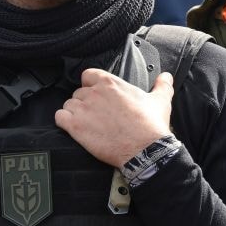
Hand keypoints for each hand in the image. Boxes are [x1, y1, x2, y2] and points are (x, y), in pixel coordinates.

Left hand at [55, 68, 173, 167]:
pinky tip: (73, 129)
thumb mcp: (160, 101)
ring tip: (86, 124)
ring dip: (74, 113)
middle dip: (85, 103)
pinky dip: (64, 123)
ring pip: (68, 105)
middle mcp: (94, 93)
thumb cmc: (150, 126)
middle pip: (78, 93)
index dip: (91, 85)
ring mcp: (83, 109)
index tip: (97, 95)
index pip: (88, 75)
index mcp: (110, 83)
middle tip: (96, 115)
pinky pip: (59, 118)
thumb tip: (166, 77)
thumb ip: (162, 85)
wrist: (145, 150)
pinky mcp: (75, 127)